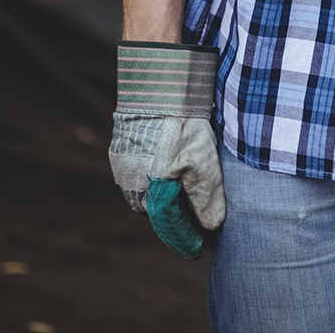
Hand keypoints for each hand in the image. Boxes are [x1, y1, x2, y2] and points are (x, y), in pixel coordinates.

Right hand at [109, 41, 224, 259]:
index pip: (170, 226)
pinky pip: (141, 175)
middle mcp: (132, 185)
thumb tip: (211, 227)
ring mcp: (125, 167)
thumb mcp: (201, 163)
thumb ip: (205, 197)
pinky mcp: (123, 150)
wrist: (157, 89)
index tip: (204, 245)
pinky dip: (158, 181)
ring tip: (189, 205)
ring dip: (166, 201)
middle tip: (201, 226)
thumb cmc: (180, 127)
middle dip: (177, 221)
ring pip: (148, 193)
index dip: (187, 237)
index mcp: (149, 193)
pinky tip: (173, 176)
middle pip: (157, 212)